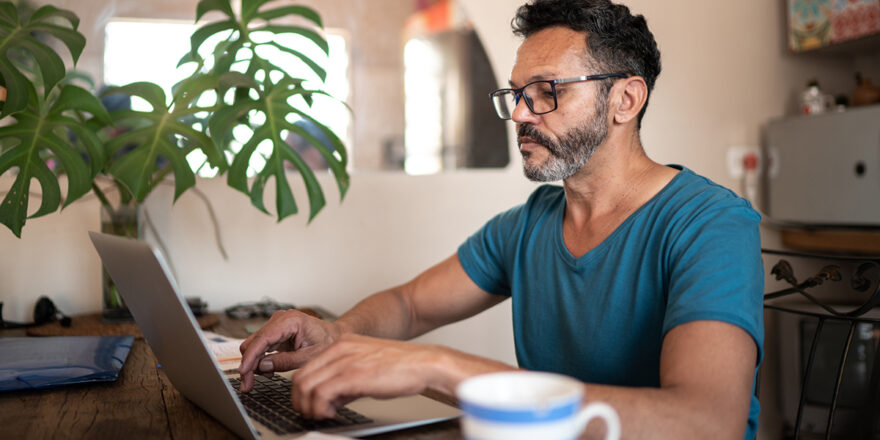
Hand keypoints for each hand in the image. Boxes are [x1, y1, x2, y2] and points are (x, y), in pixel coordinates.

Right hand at [238, 309, 342, 391]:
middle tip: (248, 385)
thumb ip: (286, 361)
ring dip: (255, 363)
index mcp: (290, 321)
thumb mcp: (310, 356)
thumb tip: (262, 366)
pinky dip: (260, 360)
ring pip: (253, 345)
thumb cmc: (327, 342)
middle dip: (249, 364)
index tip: (243, 373)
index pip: (262, 339)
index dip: (250, 357)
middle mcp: (280, 319)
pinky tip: (269, 371)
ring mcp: (276, 325)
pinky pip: (260, 347)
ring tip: (267, 377)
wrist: (334, 336)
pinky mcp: (275, 332)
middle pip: (253, 342)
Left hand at [290, 334, 453, 418]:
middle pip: (300, 378)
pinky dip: (320, 409)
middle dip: (301, 402)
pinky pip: (321, 394)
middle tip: (312, 413)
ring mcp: (345, 361)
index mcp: (341, 344)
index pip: (305, 369)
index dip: (302, 392)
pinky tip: (332, 413)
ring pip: (306, 386)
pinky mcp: (353, 375)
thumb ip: (345, 379)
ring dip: (309, 407)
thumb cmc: (401, 366)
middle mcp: (339, 349)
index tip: (309, 405)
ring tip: (323, 415)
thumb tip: (330, 398)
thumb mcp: (366, 367)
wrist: (424, 363)